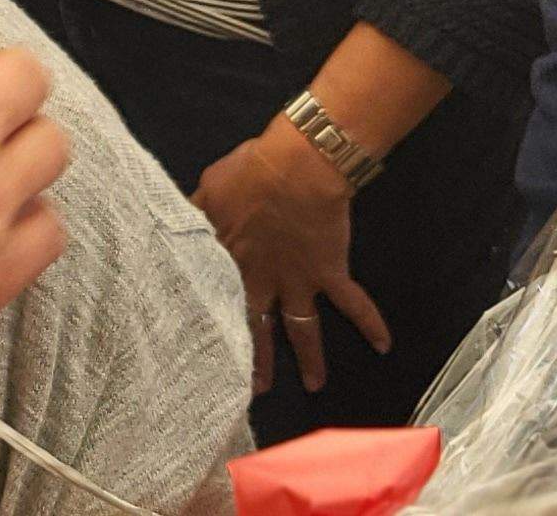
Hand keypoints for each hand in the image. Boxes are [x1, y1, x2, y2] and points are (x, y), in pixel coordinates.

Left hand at [196, 120, 386, 394]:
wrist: (296, 167)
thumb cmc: (249, 171)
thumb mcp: (208, 188)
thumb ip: (194, 211)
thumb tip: (173, 219)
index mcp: (229, 261)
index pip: (216, 300)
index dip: (211, 324)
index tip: (206, 348)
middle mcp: (262, 280)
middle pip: (257, 327)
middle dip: (256, 360)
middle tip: (256, 389)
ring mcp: (298, 280)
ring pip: (303, 328)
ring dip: (311, 358)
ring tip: (314, 385)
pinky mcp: (330, 273)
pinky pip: (354, 303)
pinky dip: (371, 323)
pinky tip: (383, 345)